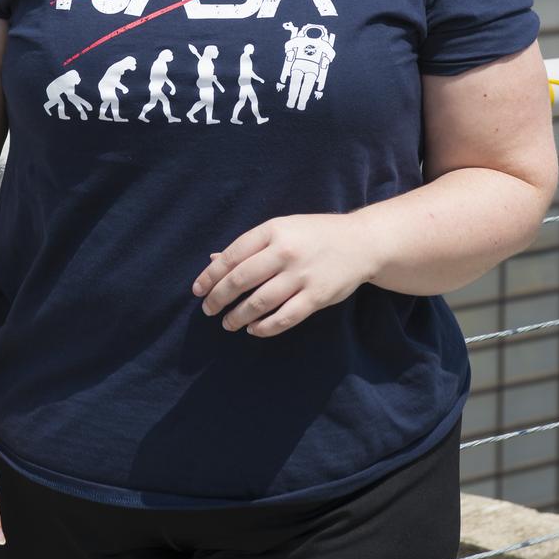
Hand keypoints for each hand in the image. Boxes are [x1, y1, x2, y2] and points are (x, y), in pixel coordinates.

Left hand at [191, 213, 375, 337]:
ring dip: (238, 316)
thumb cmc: (313, 234)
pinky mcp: (316, 297)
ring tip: (228, 323)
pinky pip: (284, 318)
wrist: (360, 242)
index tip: (197, 290)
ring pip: (259, 302)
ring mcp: (301, 275)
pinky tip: (253, 329)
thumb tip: (213, 260)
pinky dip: (264, 327)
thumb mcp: (281, 229)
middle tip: (207, 309)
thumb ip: (249, 246)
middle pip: (241, 279)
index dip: (211, 275)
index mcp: (273, 230)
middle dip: (219, 297)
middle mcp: (285, 252)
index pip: (232, 255)